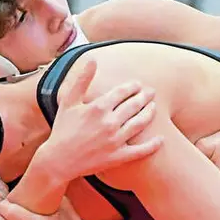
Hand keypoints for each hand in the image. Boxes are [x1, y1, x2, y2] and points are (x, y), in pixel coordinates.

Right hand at [41, 59, 162, 180]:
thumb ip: (82, 80)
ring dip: (149, 113)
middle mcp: (109, 122)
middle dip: (144, 97)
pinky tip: (161, 139)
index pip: (122, 92)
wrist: (58, 160)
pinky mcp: (117, 157)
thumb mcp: (68, 102)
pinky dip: (152, 145)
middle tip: (151, 92)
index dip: (132, 87)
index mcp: (98, 107)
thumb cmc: (62, 129)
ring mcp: (115, 141)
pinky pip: (140, 151)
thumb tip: (92, 59)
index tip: (137, 84)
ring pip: (140, 123)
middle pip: (134, 105)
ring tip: (154, 107)